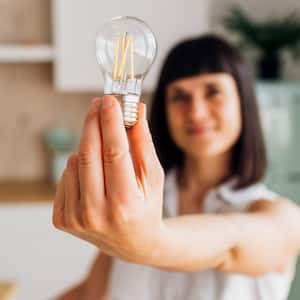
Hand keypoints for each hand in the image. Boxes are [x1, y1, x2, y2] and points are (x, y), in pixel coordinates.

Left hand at [53, 96, 164, 263]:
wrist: (134, 243)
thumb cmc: (148, 206)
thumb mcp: (153, 176)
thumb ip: (144, 142)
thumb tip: (135, 109)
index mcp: (125, 203)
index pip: (115, 153)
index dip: (111, 123)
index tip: (109, 100)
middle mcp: (96, 213)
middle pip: (89, 154)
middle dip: (94, 122)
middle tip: (100, 103)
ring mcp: (76, 218)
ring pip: (75, 162)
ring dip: (89, 146)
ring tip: (105, 151)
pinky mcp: (63, 219)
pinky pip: (67, 175)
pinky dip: (79, 165)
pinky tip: (93, 173)